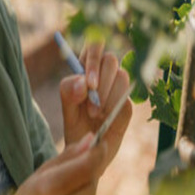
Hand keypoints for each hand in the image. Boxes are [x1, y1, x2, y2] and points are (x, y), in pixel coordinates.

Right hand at [12, 132, 108, 194]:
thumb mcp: (40, 174)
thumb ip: (68, 156)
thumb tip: (92, 138)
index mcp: (45, 191)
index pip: (85, 168)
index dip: (97, 153)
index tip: (101, 143)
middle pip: (90, 184)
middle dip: (88, 173)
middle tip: (74, 170)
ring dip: (84, 190)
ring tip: (63, 192)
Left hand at [59, 41, 131, 165]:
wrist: (87, 149)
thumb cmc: (75, 123)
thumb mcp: (66, 107)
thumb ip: (69, 90)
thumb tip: (84, 83)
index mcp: (87, 66)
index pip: (94, 45)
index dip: (94, 60)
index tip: (90, 84)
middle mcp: (104, 72)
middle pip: (110, 59)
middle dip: (101, 84)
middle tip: (91, 108)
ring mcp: (118, 87)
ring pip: (123, 76)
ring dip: (109, 97)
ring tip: (96, 115)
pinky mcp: (128, 103)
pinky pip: (127, 100)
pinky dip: (115, 111)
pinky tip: (107, 121)